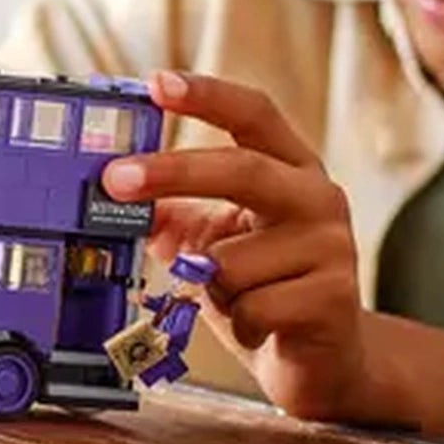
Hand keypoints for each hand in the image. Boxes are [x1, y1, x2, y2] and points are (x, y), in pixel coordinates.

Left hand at [99, 71, 376, 423]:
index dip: (208, 94)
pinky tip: (261, 327)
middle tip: (115, 179)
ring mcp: (333, 246)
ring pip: (230, 261)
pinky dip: (237, 322)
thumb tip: (111, 191)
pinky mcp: (333, 297)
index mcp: (292, 170)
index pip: (254, 115)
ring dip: (211, 289)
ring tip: (238, 301)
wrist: (321, 361)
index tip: (156, 83)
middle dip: (172, 172)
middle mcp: (319, 197)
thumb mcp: (213, 242)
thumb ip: (173, 213)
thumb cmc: (262, 289)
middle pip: (242, 169)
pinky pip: (249, 306)